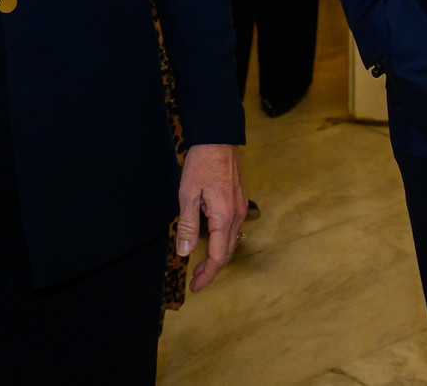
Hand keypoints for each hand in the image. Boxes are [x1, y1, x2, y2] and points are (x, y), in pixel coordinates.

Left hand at [175, 143, 246, 291]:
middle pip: (227, 252)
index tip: (195, 287)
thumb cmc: (201, 164)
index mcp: (224, 217)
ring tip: (200, 263)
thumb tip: (186, 252)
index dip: (207, 275)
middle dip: (212, 269)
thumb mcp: (188, 194)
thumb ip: (188, 225)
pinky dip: (221, 241)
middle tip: (195, 280)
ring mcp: (241, 208)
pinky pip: (232, 228)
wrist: (218, 138)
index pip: (218, 257)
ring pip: (231, 241)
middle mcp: (237, 216)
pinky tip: (209, 239)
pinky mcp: (240, 201)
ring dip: (217, 255)